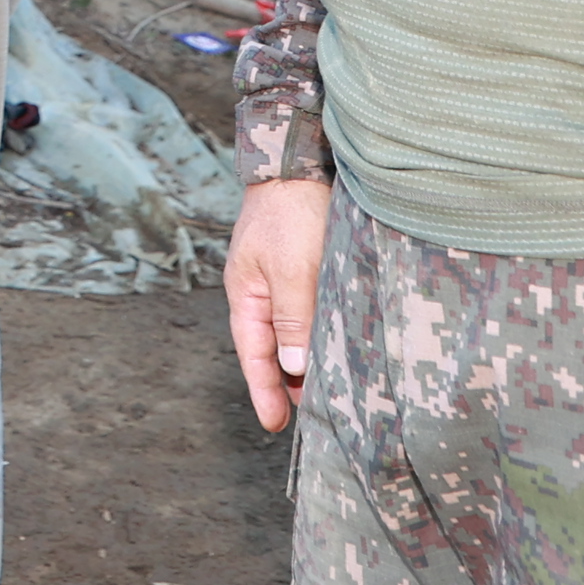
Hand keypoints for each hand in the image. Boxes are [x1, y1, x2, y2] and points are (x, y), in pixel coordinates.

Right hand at [225, 176, 334, 431]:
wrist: (298, 159)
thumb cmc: (291, 212)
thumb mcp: (292, 270)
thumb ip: (293, 320)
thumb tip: (293, 368)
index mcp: (246, 294)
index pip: (253, 354)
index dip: (264, 391)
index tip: (275, 425)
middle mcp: (261, 289)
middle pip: (271, 347)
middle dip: (287, 382)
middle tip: (310, 416)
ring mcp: (281, 276)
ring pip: (292, 330)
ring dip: (306, 358)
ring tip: (327, 388)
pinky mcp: (304, 264)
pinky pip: (308, 310)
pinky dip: (318, 332)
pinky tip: (336, 342)